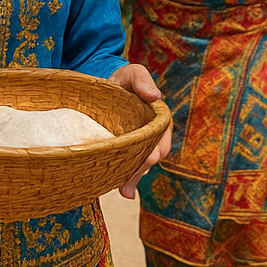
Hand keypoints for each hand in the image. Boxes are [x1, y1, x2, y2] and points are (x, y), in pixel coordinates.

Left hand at [109, 63, 171, 198]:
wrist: (104, 87)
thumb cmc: (122, 79)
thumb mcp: (132, 74)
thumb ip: (142, 80)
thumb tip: (155, 95)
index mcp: (158, 119)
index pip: (162, 138)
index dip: (157, 149)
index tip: (150, 157)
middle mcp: (150, 135)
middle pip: (152, 157)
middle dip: (143, 168)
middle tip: (131, 178)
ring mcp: (137, 145)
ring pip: (140, 166)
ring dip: (134, 178)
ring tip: (124, 190)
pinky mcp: (123, 151)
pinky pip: (128, 168)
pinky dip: (126, 181)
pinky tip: (123, 192)